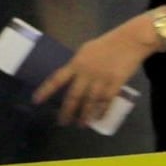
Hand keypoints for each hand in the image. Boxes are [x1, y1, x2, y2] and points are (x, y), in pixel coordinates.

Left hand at [33, 15, 158, 125]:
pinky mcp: (116, 83)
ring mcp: (101, 79)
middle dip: (67, 111)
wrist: (130, 40)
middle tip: (63, 122)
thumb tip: (71, 76)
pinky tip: (99, 118)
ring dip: (85, 115)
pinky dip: (103, 111)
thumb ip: (78, 64)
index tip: (36, 101)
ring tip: (82, 124)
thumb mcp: (86, 51)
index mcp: (76, 63)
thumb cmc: (107, 44)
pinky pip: (107, 101)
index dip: (46, 91)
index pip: (57, 79)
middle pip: (74, 96)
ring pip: (90, 102)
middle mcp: (86, 73)